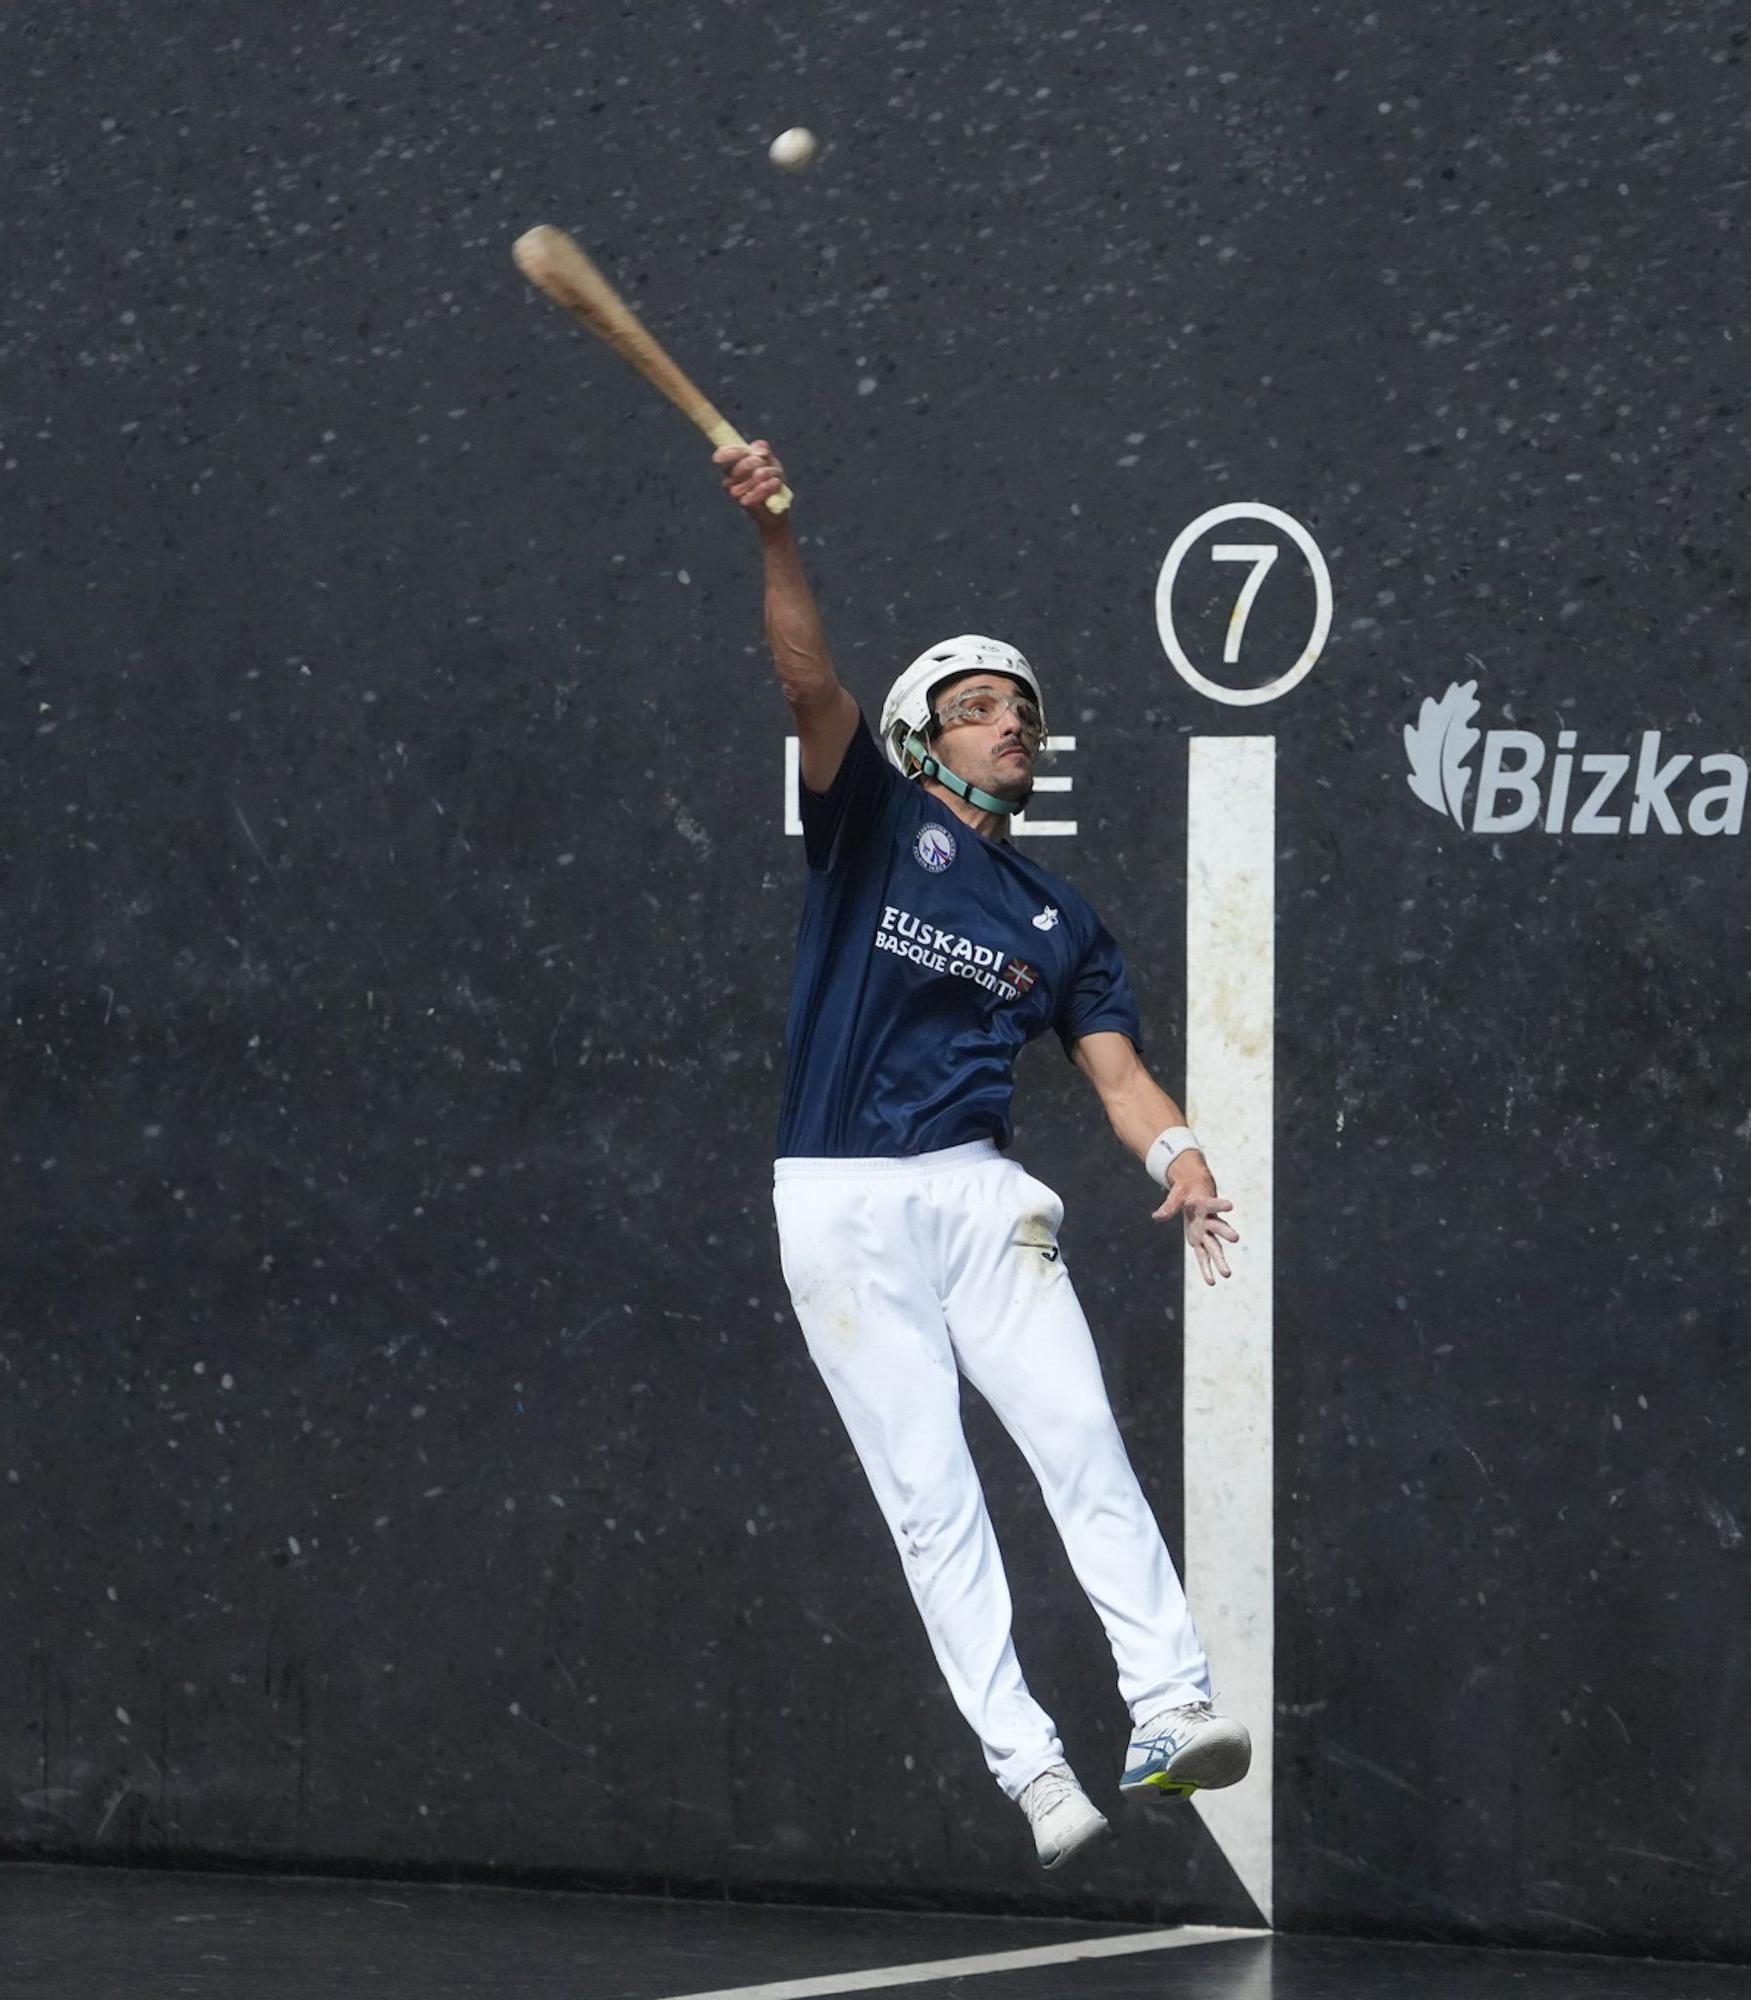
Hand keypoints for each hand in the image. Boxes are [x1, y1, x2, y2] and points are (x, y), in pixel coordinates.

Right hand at [713, 438, 787, 525]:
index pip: (723, 455)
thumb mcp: (769, 461)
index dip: (732, 451)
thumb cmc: (770, 480)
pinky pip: (758, 490)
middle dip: (757, 461)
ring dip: (768, 473)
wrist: (777, 506)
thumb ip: (764, 450)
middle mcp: (729, 479)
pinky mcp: (743, 503)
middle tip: (764, 462)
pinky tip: (775, 483)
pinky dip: (769, 485)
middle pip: (741, 464)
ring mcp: (734, 492)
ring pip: (754, 476)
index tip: (746, 451)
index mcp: (732, 466)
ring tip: (775, 476)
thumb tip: (760, 447)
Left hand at [1152, 1161, 1238, 1285]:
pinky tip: (1211, 1282)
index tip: (1230, 1206)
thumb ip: (1169, 1205)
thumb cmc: (1186, 1190)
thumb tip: (1156, 1217)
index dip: (1220, 1205)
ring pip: (1214, 1246)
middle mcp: (1209, 1220)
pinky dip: (1206, 1268)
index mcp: (1205, 1204)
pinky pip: (1203, 1256)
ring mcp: (1206, 1232)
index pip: (1213, 1204)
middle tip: (1236, 1238)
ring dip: (1220, 1260)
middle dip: (1225, 1232)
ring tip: (1227, 1274)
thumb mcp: (1177, 1193)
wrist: (1196, 1191)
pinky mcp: (1201, 1240)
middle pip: (1218, 1227)